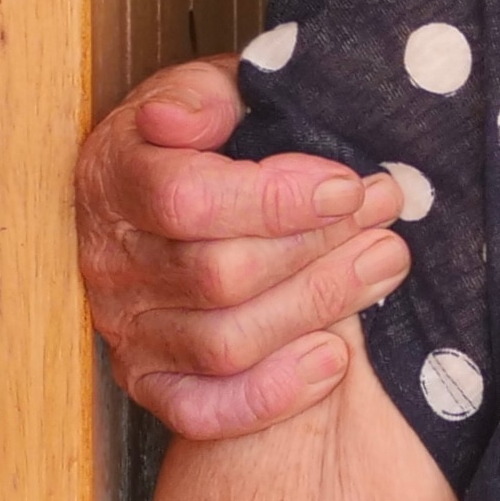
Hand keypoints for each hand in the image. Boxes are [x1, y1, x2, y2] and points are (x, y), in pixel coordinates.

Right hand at [75, 59, 408, 437]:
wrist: (167, 188)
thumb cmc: (203, 138)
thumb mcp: (203, 90)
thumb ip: (201, 95)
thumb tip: (188, 121)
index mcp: (117, 180)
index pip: (187, 201)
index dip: (274, 199)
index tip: (346, 186)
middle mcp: (112, 262)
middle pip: (220, 276)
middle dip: (319, 247)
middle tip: (386, 215)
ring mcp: (128, 328)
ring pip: (225, 343)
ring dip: (317, 308)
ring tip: (383, 265)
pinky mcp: (151, 380)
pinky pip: (203, 410)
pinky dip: (271, 394)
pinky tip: (334, 358)